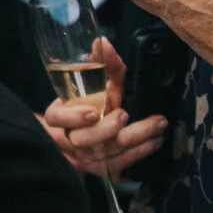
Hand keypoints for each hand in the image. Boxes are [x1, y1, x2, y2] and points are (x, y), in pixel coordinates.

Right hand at [38, 34, 167, 177]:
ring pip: (106, 154)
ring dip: (135, 138)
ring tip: (157, 124)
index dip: (72, 117)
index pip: (56, 118)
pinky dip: (141, 152)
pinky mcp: (105, 169)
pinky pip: (122, 165)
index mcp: (61, 117)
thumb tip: (103, 43)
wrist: (96, 136)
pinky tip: (156, 140)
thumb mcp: (100, 83)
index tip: (93, 111)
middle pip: (82, 140)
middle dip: (106, 129)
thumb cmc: (96, 103)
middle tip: (125, 114)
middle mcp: (72, 139)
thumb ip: (104, 65)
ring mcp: (88, 157)